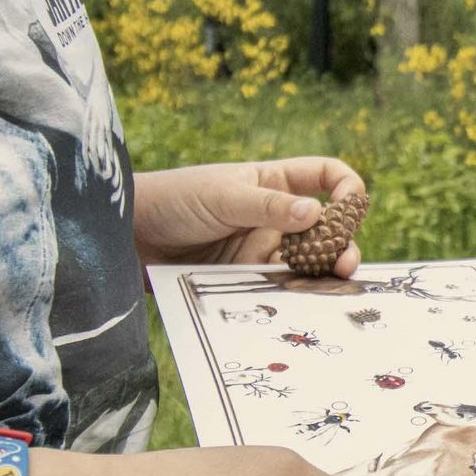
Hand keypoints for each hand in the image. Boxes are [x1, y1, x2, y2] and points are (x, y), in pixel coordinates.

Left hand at [133, 158, 364, 273]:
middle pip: (327, 227)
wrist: (125, 237)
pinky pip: (281, 286)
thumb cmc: (174, 200)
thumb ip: (269, 206)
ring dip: (324, 273)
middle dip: (344, 243)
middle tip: (346, 265)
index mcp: (274, 182)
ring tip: (331, 285)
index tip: (351, 206)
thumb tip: (318, 213)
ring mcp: (263, 248)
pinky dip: (297, 293)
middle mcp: (276, 216)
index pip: (326, 176)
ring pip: (309, 261)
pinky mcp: (248, 277)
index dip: (346, 187)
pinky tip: (303, 299)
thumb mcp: (223, 196)